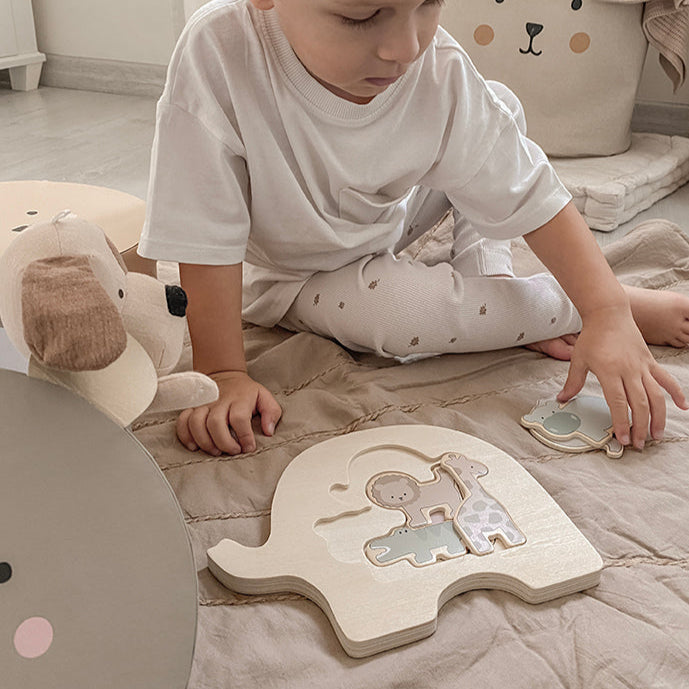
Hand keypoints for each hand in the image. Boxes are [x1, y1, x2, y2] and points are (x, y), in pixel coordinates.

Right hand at [176, 370, 281, 454]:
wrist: (226, 376)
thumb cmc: (246, 392)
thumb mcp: (265, 397)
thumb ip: (271, 413)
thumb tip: (268, 431)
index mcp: (239, 399)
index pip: (239, 418)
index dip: (244, 436)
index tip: (248, 447)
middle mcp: (219, 401)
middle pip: (215, 423)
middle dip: (223, 442)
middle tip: (232, 451)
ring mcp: (203, 404)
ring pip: (196, 423)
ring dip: (204, 441)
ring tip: (215, 451)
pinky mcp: (192, 408)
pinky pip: (183, 421)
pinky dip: (185, 435)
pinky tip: (194, 446)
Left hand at [557, 308, 686, 449]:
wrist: (609, 313)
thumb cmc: (592, 336)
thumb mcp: (578, 359)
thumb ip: (572, 382)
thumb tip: (561, 398)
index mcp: (609, 371)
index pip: (617, 402)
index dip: (621, 422)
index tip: (622, 438)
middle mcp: (629, 370)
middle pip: (639, 403)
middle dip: (640, 426)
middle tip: (638, 444)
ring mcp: (642, 366)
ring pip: (656, 396)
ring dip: (659, 417)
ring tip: (656, 435)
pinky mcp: (651, 362)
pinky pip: (666, 379)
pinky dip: (677, 392)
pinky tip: (683, 406)